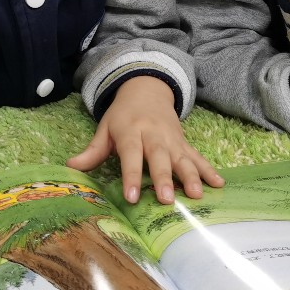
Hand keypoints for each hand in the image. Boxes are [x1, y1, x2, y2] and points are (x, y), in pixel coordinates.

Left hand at [66, 75, 222, 204]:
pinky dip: (208, 170)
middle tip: (167, 200)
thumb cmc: (123, 115)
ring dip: (190, 176)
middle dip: (164, 178)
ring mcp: (172, 139)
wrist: (147, 90)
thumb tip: (70, 167)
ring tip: (196, 195)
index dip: (131, 176)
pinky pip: (197, 157)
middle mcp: (153, 135)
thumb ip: (92, 150)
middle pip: (159, 157)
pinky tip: (219, 184)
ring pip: (182, 158)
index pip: (131, 155)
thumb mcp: (105, 128)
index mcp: (131, 131)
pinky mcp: (184, 143)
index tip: (131, 198)